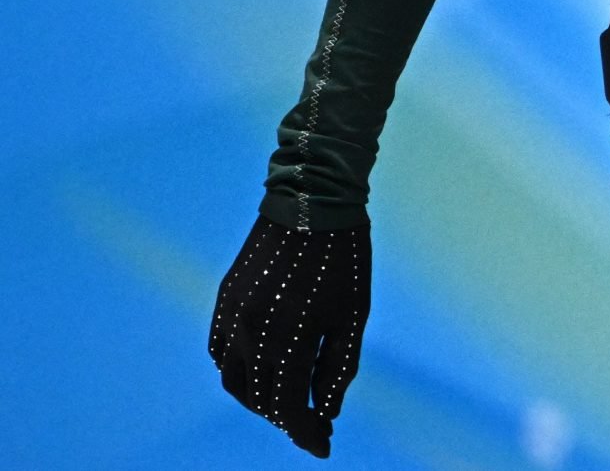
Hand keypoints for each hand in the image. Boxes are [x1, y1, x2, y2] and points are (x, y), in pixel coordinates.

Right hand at [208, 213, 369, 457]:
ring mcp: (232, 316)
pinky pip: (220, 352)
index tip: (322, 448)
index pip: (290, 406)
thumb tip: (326, 413)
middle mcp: (252, 331)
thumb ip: (338, 368)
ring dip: (259, 399)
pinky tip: (262, 371)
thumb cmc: (343, 258)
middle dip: (287, 417)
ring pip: (234, 381)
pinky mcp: (223, 301)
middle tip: (312, 422)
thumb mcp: (353, 314)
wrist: (312, 200)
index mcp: (289, 336)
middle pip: (261, 399)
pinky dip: (238, 371)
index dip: (306, 432)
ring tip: (288, 400)